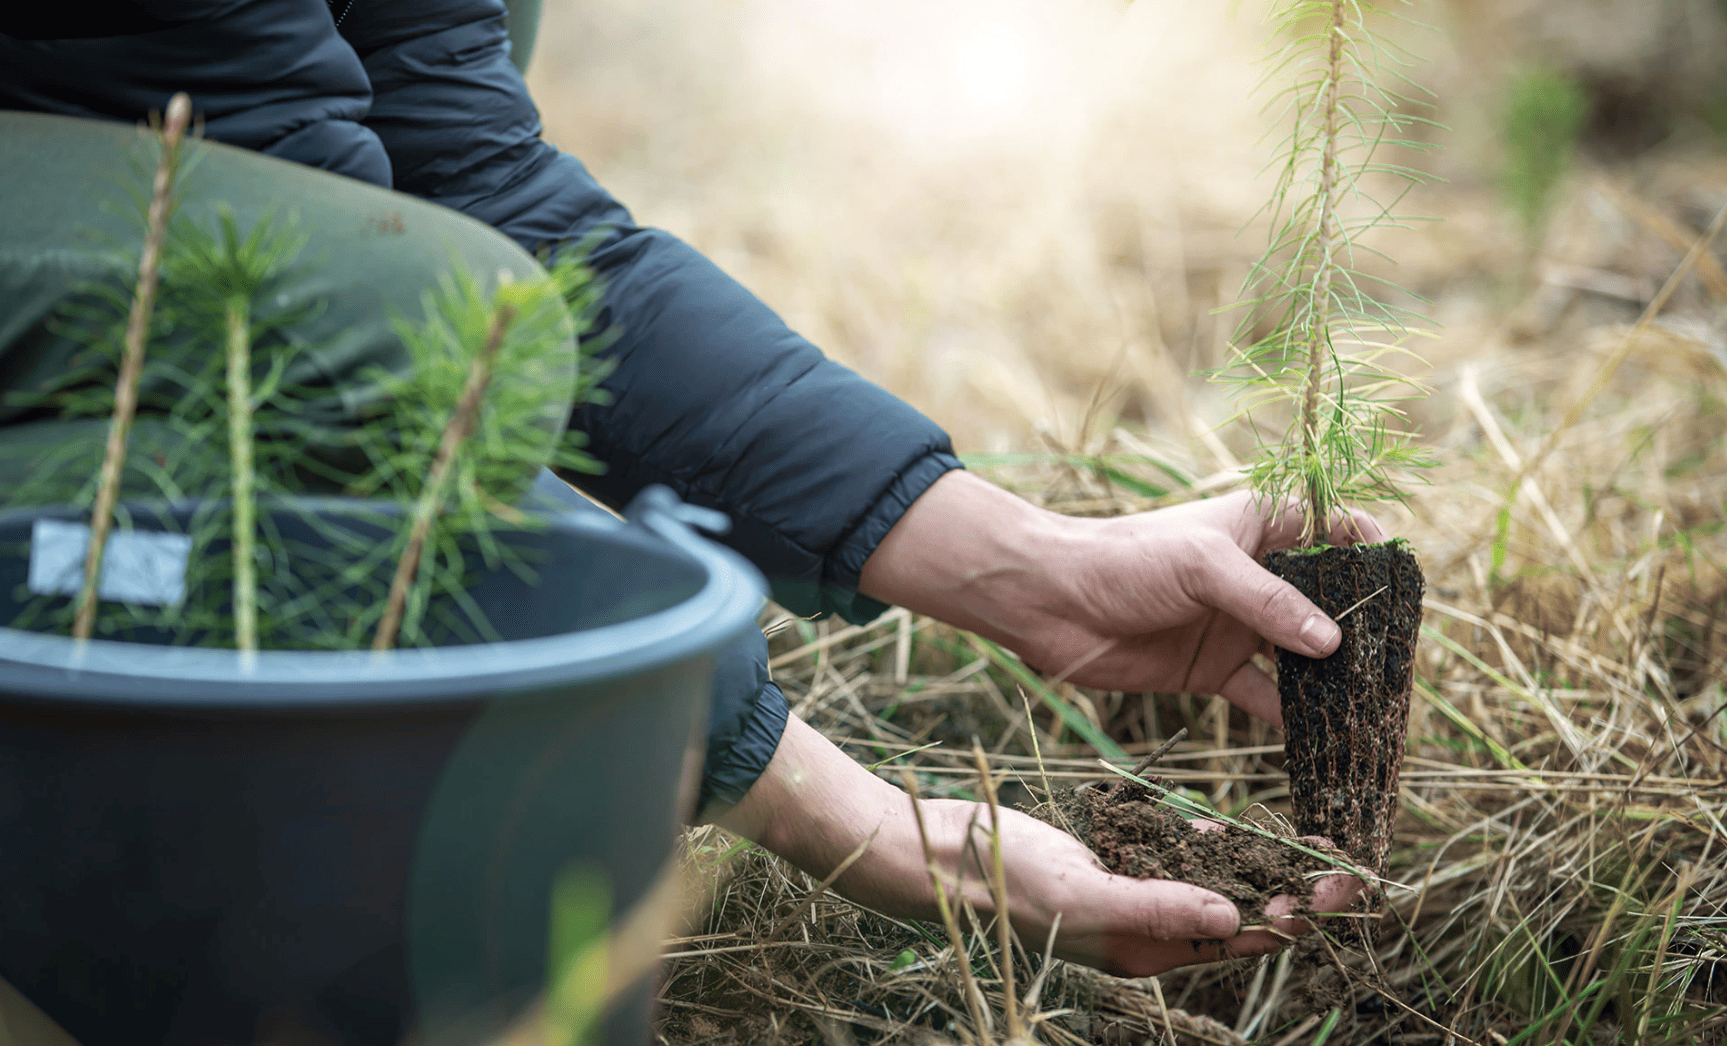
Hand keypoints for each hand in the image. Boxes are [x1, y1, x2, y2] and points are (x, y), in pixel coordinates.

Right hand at [719, 717, 1362, 975]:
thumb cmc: (1002, 881)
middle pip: (1233, 919)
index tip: (1337, 892)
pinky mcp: (1102, 865)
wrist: (935, 853)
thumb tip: (1235, 919)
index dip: (1290, 921)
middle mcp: (1139, 932)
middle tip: (1342, 871)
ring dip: (1253, 872)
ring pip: (1205, 890)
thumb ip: (1159, 907)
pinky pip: (1162, 862)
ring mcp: (1121, 898)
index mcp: (1140, 952)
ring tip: (1304, 853)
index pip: (1234, 942)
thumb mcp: (1084, 896)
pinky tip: (1216, 827)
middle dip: (1289, 897)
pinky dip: (1195, 849)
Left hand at [858, 472, 1386, 724]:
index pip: (1334, 528)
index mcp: (1259, 526)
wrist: (1047, 601)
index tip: (1405, 587)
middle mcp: (1257, 575)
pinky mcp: (1212, 671)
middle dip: (1365, 629)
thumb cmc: (1122, 559)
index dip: (1372, 552)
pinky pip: (1267, 698)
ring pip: (1304, 654)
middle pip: (1328, 600)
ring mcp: (1237, 626)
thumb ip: (1267, 601)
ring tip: (1377, 709)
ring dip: (1337, 680)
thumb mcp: (1200, 565)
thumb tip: (1333, 645)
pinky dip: (1295, 719)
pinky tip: (1326, 742)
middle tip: (1403, 664)